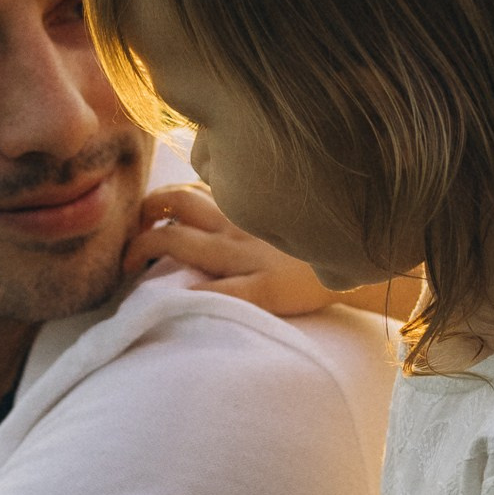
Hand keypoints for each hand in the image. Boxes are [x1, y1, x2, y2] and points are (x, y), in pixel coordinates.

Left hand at [124, 187, 390, 318]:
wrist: (368, 269)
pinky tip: (167, 303)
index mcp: (245, 210)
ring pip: (181, 243)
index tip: (144, 223)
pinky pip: (220, 291)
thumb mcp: (283, 222)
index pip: (187, 191)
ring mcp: (249, 257)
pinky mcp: (264, 289)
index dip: (157, 203)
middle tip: (125, 251)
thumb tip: (210, 210)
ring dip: (142, 252)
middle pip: (173, 205)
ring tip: (126, 270)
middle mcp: (240, 227)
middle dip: (139, 223)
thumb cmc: (320, 252)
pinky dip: (189, 295)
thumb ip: (249, 215)